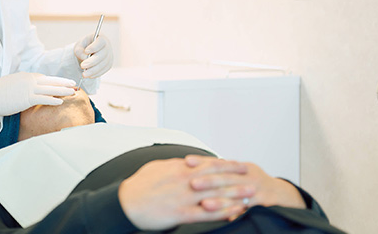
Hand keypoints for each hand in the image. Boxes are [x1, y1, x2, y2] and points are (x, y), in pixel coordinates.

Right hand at [0, 73, 75, 115]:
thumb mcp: (11, 83)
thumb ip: (21, 84)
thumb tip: (25, 89)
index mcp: (25, 76)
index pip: (43, 78)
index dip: (54, 81)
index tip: (62, 82)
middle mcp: (29, 80)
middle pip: (50, 80)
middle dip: (63, 82)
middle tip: (73, 83)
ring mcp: (29, 89)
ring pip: (50, 89)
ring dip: (63, 90)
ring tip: (72, 92)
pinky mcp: (27, 98)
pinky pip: (43, 99)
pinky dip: (53, 100)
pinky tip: (61, 102)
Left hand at [74, 34, 112, 78]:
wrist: (89, 52)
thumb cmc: (84, 47)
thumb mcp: (79, 46)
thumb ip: (80, 50)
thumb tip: (84, 57)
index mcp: (101, 38)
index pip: (100, 42)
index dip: (94, 47)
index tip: (86, 51)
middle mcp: (107, 47)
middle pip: (102, 55)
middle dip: (92, 62)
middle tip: (82, 66)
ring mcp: (110, 56)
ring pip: (103, 64)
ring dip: (93, 70)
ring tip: (84, 74)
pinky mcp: (109, 64)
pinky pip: (104, 70)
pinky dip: (96, 74)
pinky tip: (89, 75)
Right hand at [117, 157, 250, 230]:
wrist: (126, 202)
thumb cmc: (139, 185)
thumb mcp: (157, 167)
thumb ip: (175, 165)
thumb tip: (186, 162)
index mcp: (179, 168)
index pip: (208, 164)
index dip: (226, 164)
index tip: (238, 164)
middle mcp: (185, 181)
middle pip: (216, 178)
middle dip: (236, 178)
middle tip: (252, 177)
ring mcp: (184, 197)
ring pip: (215, 195)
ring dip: (234, 195)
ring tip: (249, 196)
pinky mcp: (181, 213)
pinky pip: (206, 214)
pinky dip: (222, 213)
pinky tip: (233, 213)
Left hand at [185, 156, 305, 213]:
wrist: (282, 194)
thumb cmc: (256, 182)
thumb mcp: (241, 172)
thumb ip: (221, 171)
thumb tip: (198, 165)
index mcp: (240, 167)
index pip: (218, 162)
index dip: (203, 161)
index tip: (187, 161)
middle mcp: (248, 176)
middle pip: (226, 177)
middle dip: (209, 180)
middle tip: (193, 183)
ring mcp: (256, 190)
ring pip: (236, 195)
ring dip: (220, 201)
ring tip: (205, 204)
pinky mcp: (264, 204)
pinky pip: (249, 210)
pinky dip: (238, 214)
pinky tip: (227, 218)